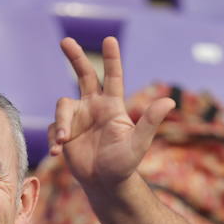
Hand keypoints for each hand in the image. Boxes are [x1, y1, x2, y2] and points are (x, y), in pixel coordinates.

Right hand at [48, 37, 173, 192]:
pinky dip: (53, 138)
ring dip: (62, 122)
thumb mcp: (138, 143)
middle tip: (65, 40)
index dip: (111, 58)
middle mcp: (94, 107)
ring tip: (63, 141)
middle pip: (84, 75)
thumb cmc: (124, 164)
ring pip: (63, 106)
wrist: (105, 184)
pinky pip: (54, 128)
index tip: (110, 39)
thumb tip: (169, 101)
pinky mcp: (64, 133)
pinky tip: (57, 152)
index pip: (113, 76)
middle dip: (75, 57)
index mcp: (112, 106)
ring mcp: (77, 119)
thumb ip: (150, 122)